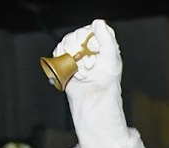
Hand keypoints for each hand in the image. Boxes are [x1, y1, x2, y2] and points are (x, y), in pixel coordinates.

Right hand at [53, 20, 127, 147]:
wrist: (92, 103)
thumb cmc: (106, 85)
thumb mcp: (112, 61)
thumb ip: (107, 41)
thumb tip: (98, 22)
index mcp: (103, 46)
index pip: (91, 30)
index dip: (89, 41)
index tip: (94, 54)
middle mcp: (89, 49)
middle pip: (75, 36)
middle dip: (79, 51)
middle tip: (88, 67)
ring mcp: (76, 55)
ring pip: (65, 44)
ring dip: (72, 58)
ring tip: (82, 73)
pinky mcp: (65, 62)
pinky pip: (57, 53)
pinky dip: (62, 62)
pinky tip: (73, 73)